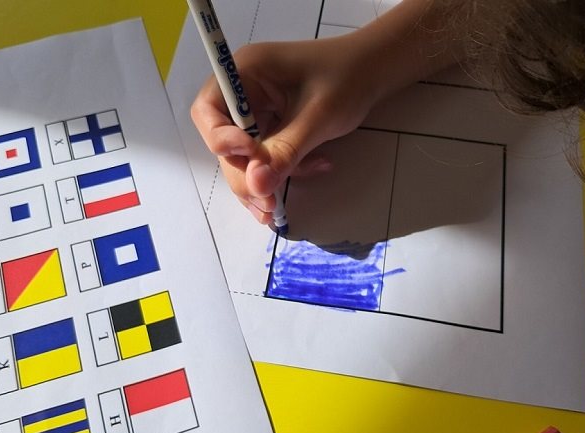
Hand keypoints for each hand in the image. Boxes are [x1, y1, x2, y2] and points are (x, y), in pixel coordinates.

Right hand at [190, 36, 379, 222]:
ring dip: (263, 182)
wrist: (376, 71)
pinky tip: (317, 167)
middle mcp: (244, 92)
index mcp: (245, 72)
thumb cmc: (348, 79)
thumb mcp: (318, 117)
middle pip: (224, 142)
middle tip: (268, 205)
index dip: (221, 140)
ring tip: (280, 208)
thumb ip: (285, 151)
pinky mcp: (273, 127)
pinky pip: (266, 157)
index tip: (252, 157)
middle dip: (245, 175)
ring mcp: (258, 111)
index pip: (208, 111)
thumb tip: (255, 186)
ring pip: (244, 157)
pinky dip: (284, 171)